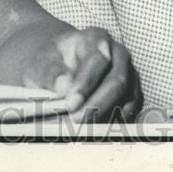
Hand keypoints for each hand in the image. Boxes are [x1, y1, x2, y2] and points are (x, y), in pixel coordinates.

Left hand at [22, 27, 139, 121]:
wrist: (57, 66)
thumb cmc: (49, 62)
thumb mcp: (41, 62)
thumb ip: (50, 72)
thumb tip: (64, 86)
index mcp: (95, 38)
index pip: (98, 59)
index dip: (85, 83)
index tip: (70, 103)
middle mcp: (117, 54)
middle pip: (117, 80)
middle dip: (97, 104)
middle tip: (76, 120)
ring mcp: (128, 74)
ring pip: (127, 97)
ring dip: (105, 116)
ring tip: (82, 130)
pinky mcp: (131, 94)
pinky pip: (129, 111)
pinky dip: (114, 123)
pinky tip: (95, 133)